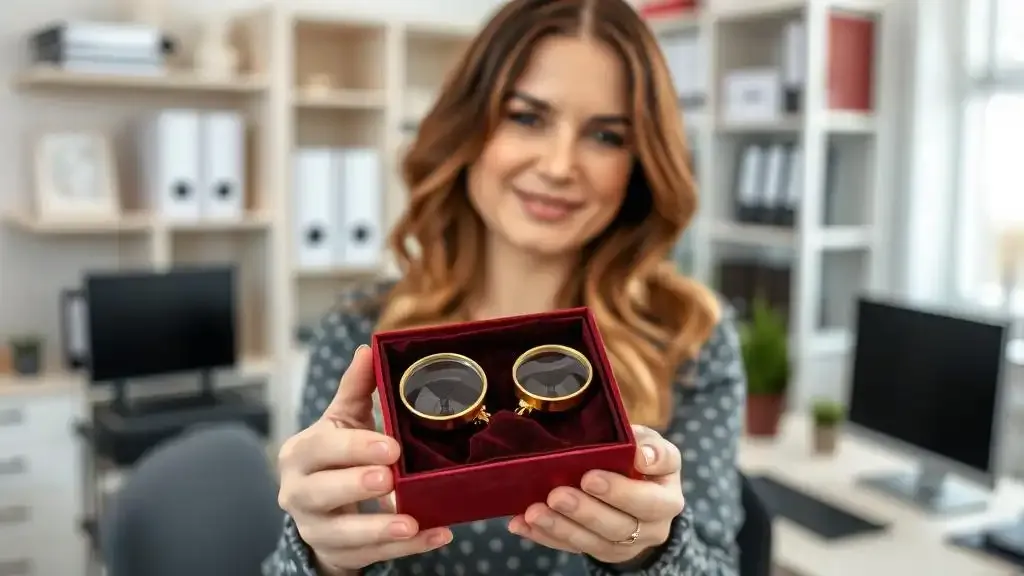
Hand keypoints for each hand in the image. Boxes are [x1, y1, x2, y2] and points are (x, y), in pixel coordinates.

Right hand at [277, 345, 452, 573]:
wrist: (321, 510)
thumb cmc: (336, 456)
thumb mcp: (343, 421)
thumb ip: (357, 389)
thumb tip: (369, 348)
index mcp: (300, 454)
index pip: (322, 449)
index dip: (354, 448)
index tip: (391, 447)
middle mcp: (299, 494)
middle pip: (323, 491)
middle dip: (357, 485)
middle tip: (391, 478)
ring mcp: (316, 529)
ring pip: (345, 534)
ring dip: (381, 529)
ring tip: (412, 521)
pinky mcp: (339, 555)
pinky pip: (374, 556)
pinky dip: (407, 549)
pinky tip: (437, 535)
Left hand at [507, 425, 683, 564]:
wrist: (641, 490)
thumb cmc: (642, 458)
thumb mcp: (651, 444)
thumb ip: (646, 443)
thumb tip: (637, 450)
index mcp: (667, 498)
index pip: (650, 500)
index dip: (621, 491)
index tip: (590, 476)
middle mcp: (652, 527)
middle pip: (619, 526)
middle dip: (585, 510)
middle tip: (557, 494)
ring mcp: (626, 544)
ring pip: (593, 542)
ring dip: (560, 527)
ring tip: (534, 511)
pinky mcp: (601, 551)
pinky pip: (570, 547)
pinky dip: (544, 536)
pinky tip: (522, 523)